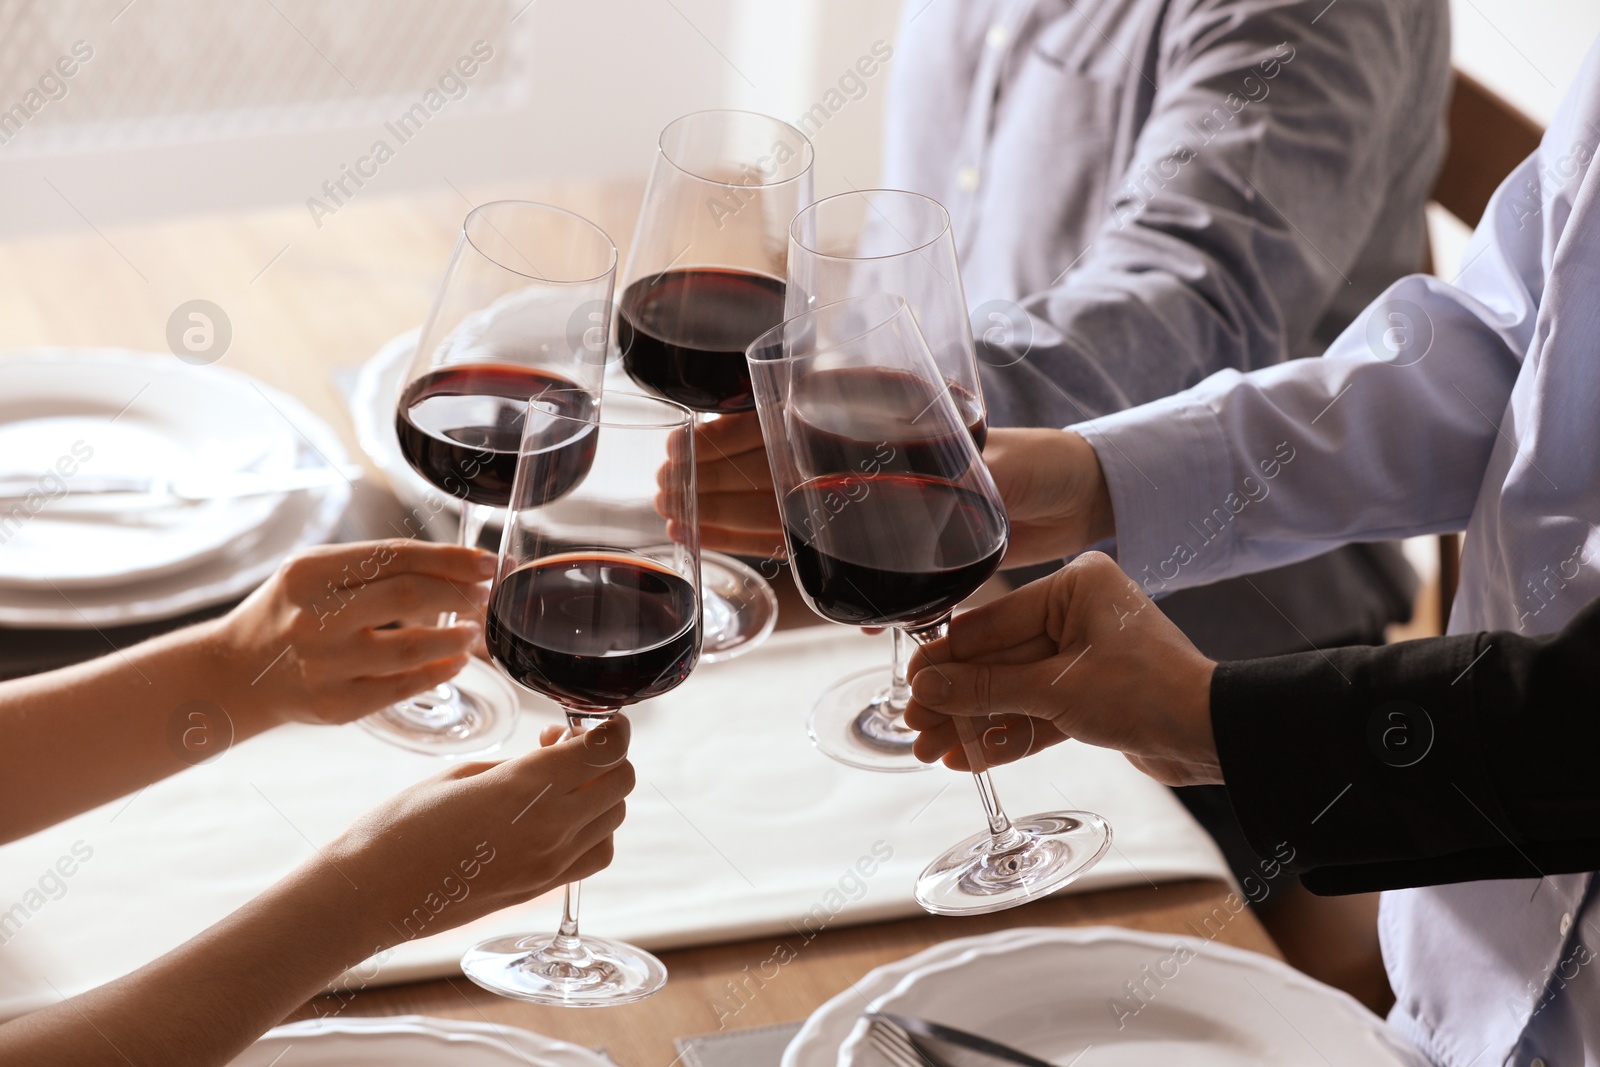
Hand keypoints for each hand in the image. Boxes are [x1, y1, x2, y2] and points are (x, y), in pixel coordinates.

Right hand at [215, 539, 493, 728]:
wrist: (235, 673)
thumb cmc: (290, 613)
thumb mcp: (314, 573)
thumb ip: (375, 566)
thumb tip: (458, 565)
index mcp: (309, 573)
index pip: (396, 556)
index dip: (450, 559)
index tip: (487, 563)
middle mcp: (314, 617)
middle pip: (409, 596)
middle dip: (460, 594)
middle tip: (485, 596)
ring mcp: (324, 665)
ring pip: (411, 649)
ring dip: (455, 638)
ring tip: (473, 631)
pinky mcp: (335, 705)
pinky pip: (401, 688)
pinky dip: (436, 673)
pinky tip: (453, 663)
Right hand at [330, 716, 632, 946]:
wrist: (370, 895)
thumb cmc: (400, 826)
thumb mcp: (463, 775)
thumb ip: (521, 765)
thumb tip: (557, 756)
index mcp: (527, 789)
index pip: (606, 750)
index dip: (612, 729)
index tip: (599, 721)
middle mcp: (550, 829)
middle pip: (621, 782)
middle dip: (606, 757)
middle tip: (566, 748)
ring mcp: (549, 864)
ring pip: (615, 819)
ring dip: (602, 794)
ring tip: (560, 783)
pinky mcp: (541, 888)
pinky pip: (595, 855)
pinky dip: (595, 831)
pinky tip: (560, 819)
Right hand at [661, 416, 1114, 567]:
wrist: (1074, 495)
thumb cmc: (1038, 467)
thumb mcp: (997, 468)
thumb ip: (959, 485)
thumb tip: (911, 504)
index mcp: (888, 427)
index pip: (798, 432)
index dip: (738, 443)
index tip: (690, 451)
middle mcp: (868, 457)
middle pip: (777, 468)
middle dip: (717, 478)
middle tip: (665, 488)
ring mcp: (870, 491)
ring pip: (784, 501)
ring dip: (729, 508)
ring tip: (677, 511)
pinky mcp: (881, 529)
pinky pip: (814, 534)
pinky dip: (772, 538)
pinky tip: (726, 537)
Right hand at [903, 552, 1220, 786]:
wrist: (1215, 737)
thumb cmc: (1151, 692)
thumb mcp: (1057, 688)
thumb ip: (987, 688)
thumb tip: (927, 687)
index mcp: (1075, 587)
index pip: (991, 624)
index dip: (947, 659)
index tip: (910, 683)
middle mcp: (1079, 615)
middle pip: (998, 661)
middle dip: (956, 699)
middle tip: (913, 725)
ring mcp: (1087, 657)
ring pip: (1014, 691)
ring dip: (974, 722)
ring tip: (930, 749)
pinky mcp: (1094, 697)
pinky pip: (1038, 713)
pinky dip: (1006, 735)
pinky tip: (967, 755)